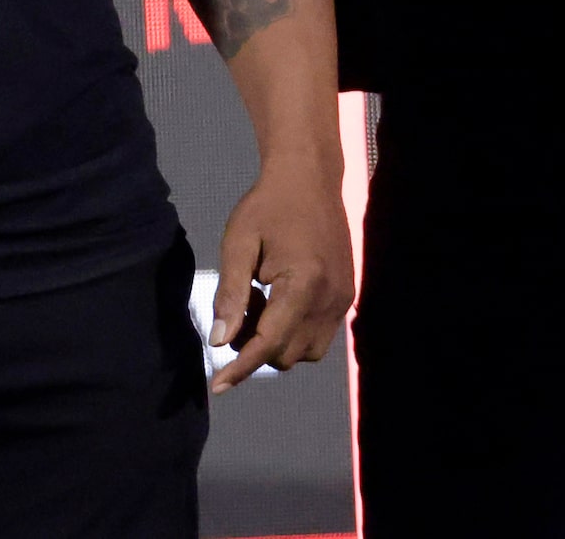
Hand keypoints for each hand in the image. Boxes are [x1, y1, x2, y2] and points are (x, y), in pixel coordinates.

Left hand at [208, 156, 353, 393]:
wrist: (310, 177)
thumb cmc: (267, 206)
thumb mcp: (239, 243)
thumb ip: (230, 294)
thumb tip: (220, 342)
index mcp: (303, 284)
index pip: (269, 344)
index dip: (241, 368)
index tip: (217, 387)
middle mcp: (330, 298)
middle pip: (288, 355)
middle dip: (257, 347)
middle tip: (240, 308)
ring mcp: (342, 299)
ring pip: (307, 352)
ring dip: (278, 342)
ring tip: (261, 303)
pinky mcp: (346, 295)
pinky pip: (319, 335)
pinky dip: (295, 331)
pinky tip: (279, 301)